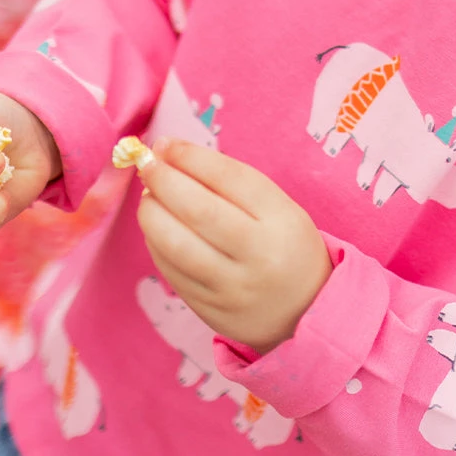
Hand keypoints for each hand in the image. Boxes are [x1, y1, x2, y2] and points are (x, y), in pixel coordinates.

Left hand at [136, 139, 332, 353]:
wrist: (307, 310)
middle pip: (200, 211)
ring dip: (152, 214)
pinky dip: (156, 244)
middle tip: (148, 163)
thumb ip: (231, 184)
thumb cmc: (285, 245)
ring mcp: (235, 288)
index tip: (166, 144)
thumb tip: (171, 156)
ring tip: (148, 196)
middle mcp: (260, 255)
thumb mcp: (278, 208)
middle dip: (165, 181)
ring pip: (178, 246)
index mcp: (283, 220)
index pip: (231, 179)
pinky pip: (173, 273)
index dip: (192, 158)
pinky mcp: (213, 311)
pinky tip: (155, 228)